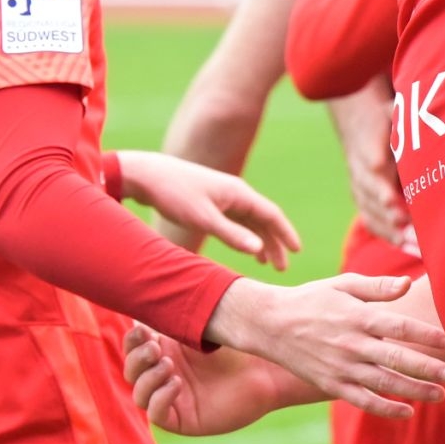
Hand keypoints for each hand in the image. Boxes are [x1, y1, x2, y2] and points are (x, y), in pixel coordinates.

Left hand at [118, 150, 300, 267]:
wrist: (148, 175)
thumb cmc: (175, 194)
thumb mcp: (204, 218)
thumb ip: (232, 235)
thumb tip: (259, 249)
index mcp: (239, 194)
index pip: (272, 214)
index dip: (286, 234)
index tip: (297, 252)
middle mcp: (236, 194)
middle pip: (264, 220)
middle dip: (275, 243)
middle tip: (282, 268)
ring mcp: (224, 197)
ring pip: (250, 222)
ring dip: (260, 241)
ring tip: (267, 263)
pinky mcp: (211, 202)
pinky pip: (237, 221)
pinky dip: (245, 236)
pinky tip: (244, 248)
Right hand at [124, 322, 280, 434]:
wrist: (265, 369)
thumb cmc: (240, 343)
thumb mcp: (206, 324)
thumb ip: (180, 313)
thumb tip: (150, 296)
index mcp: (167, 349)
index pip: (133, 348)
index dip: (132, 340)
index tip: (142, 330)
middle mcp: (166, 374)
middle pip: (131, 371)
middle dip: (137, 358)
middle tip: (156, 348)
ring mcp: (173, 397)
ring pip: (139, 395)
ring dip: (148, 378)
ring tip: (169, 365)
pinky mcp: (184, 419)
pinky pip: (157, 415)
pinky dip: (160, 399)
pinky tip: (177, 384)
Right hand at [203, 275, 444, 418]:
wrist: (270, 324)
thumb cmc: (312, 299)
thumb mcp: (343, 284)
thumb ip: (377, 287)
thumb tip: (406, 283)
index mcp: (358, 316)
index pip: (400, 326)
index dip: (426, 335)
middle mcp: (352, 344)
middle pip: (396, 358)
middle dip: (427, 368)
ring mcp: (341, 367)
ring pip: (383, 383)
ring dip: (413, 391)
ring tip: (439, 395)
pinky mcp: (331, 384)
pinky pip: (362, 400)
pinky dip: (384, 408)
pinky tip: (406, 412)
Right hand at [328, 84, 414, 248]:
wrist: (358, 123)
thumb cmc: (383, 117)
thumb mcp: (393, 111)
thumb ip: (405, 122)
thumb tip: (427, 121)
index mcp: (366, 148)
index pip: (373, 170)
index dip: (383, 190)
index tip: (394, 204)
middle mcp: (359, 172)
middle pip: (372, 199)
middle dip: (390, 216)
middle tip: (409, 230)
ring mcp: (358, 189)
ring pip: (371, 214)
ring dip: (392, 232)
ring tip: (413, 245)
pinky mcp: (363, 201)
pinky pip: (373, 222)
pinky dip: (390, 237)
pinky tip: (409, 248)